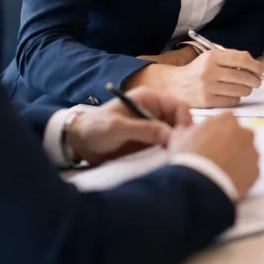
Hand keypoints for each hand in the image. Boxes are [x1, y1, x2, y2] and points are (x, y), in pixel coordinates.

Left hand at [66, 86, 189, 165]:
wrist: (78, 144)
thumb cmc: (95, 128)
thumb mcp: (117, 127)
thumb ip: (143, 129)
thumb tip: (170, 135)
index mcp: (150, 99)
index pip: (179, 106)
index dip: (185, 121)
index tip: (183, 140)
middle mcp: (156, 112)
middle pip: (181, 123)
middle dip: (182, 137)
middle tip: (179, 153)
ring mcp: (153, 128)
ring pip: (175, 136)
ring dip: (176, 147)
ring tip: (172, 160)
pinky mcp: (150, 142)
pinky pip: (165, 148)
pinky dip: (167, 155)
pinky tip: (164, 163)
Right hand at [126, 48, 263, 108]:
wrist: (175, 85)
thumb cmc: (199, 71)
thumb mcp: (212, 58)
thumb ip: (233, 59)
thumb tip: (257, 68)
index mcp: (212, 57)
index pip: (242, 59)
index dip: (256, 65)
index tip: (262, 70)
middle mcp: (209, 71)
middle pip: (244, 76)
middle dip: (255, 80)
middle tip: (257, 82)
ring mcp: (208, 87)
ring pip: (240, 90)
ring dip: (246, 90)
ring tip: (243, 88)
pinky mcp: (207, 102)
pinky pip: (233, 101)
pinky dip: (236, 99)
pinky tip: (231, 95)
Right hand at [168, 113, 259, 199]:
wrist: (199, 183)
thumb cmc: (188, 156)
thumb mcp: (179, 135)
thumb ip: (188, 125)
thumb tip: (187, 124)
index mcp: (228, 119)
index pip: (225, 122)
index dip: (216, 133)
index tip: (208, 143)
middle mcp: (245, 133)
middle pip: (239, 137)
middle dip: (229, 145)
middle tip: (215, 157)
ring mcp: (253, 152)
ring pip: (246, 154)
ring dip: (237, 160)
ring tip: (220, 171)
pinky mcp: (256, 171)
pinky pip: (249, 171)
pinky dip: (241, 175)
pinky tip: (227, 180)